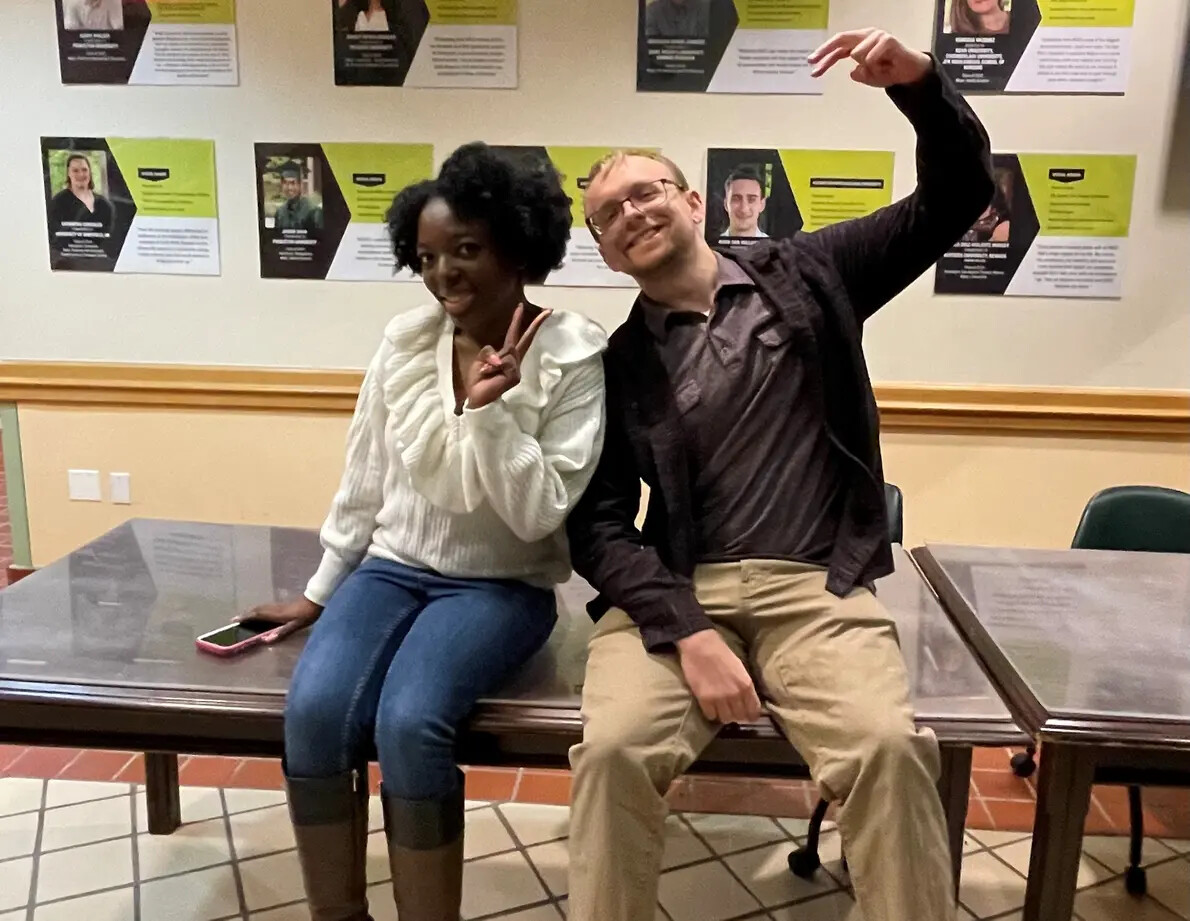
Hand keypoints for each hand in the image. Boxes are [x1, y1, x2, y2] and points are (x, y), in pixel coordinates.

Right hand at [236, 597, 322, 643]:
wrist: (315, 600)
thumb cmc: (306, 614)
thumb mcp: (296, 625)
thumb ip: (282, 632)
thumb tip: (267, 640)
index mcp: (275, 614)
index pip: (257, 615)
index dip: (245, 618)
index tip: (234, 620)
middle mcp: (274, 609)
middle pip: (256, 610)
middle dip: (245, 614)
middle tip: (236, 619)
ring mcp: (278, 606)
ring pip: (261, 608)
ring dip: (251, 611)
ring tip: (245, 616)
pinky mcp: (282, 605)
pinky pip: (266, 607)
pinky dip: (259, 610)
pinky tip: (261, 613)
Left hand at [465, 304, 552, 409]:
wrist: (477, 399)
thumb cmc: (479, 380)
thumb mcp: (480, 360)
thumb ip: (489, 352)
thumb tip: (501, 358)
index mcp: (507, 356)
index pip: (515, 336)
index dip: (517, 321)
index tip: (520, 306)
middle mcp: (515, 361)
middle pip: (526, 339)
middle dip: (536, 324)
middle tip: (549, 310)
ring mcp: (516, 370)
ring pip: (507, 352)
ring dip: (491, 362)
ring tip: (484, 372)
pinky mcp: (514, 376)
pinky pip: (504, 363)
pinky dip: (492, 367)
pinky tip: (487, 374)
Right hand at [676, 630, 762, 724]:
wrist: (700, 645)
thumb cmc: (721, 652)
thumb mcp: (740, 668)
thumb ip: (744, 686)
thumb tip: (746, 700)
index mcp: (746, 685)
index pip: (753, 711)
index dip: (751, 715)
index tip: (748, 716)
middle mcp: (735, 694)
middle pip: (739, 717)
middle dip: (737, 716)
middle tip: (732, 711)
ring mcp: (719, 698)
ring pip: (726, 718)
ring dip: (724, 715)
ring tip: (721, 709)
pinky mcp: (704, 699)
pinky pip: (711, 715)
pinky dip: (711, 713)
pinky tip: (710, 707)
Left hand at [808, 28, 930, 87]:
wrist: (910, 73)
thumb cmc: (889, 71)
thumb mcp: (868, 76)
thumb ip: (858, 74)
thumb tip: (852, 71)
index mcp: (860, 42)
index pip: (838, 47)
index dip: (824, 56)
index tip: (811, 65)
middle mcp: (866, 36)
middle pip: (841, 40)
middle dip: (825, 51)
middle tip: (813, 61)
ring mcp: (877, 36)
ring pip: (857, 55)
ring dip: (867, 68)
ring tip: (880, 69)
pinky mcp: (887, 40)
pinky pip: (870, 59)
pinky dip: (877, 68)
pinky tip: (887, 66)